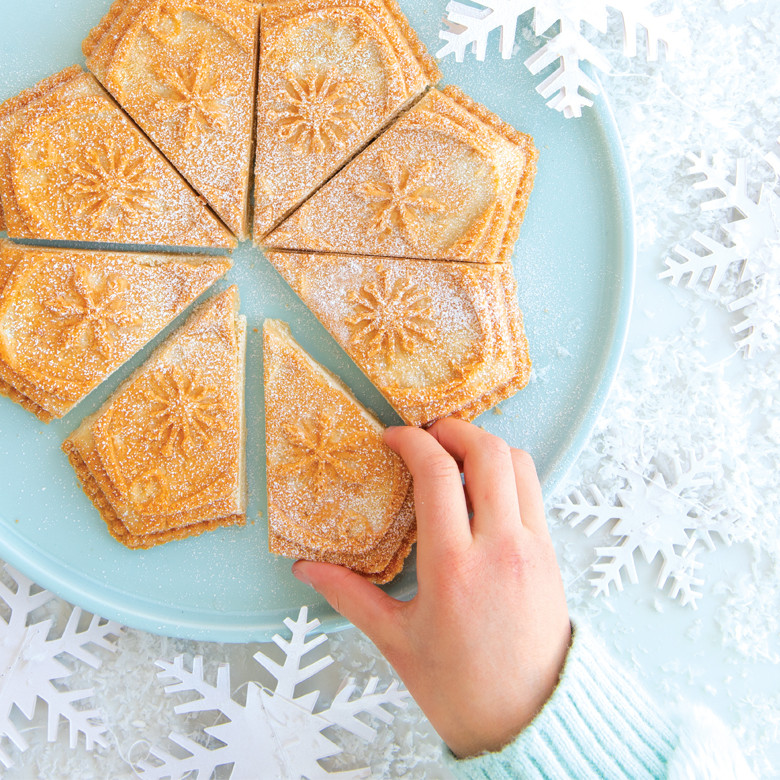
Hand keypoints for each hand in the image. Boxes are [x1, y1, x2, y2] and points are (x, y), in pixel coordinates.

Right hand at [292, 418, 570, 757]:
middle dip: (455, 429)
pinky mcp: (551, 555)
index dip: (412, 442)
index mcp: (453, 567)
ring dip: (487, 446)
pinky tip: (482, 491)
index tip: (393, 438)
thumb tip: (306, 571)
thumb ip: (349, 596)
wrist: (531, 722)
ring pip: (520, 464)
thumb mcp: (397, 641)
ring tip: (457, 456)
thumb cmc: (461, 689)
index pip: (438, 474)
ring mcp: (532, 548)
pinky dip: (509, 473)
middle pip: (488, 452)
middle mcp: (499, 547)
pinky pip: (534, 492)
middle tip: (427, 436)